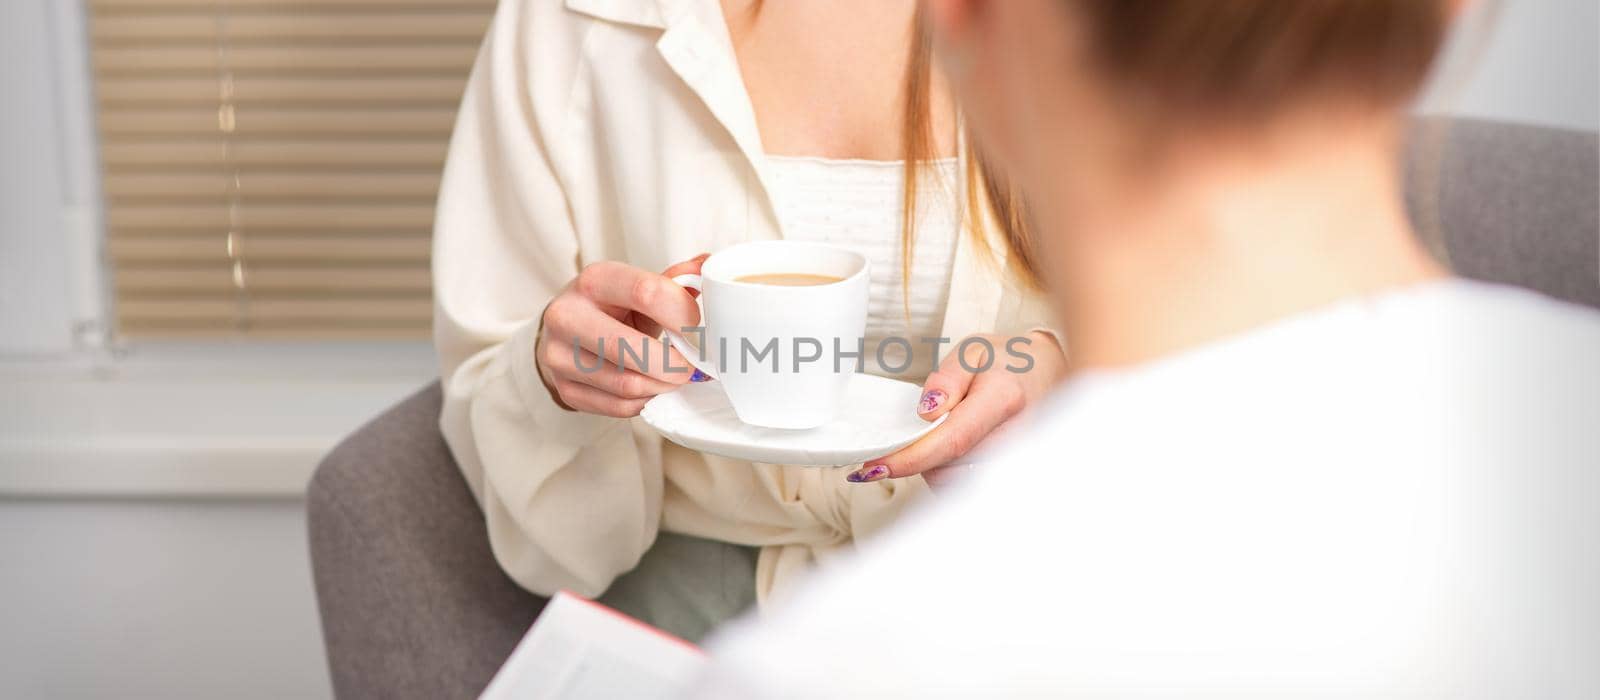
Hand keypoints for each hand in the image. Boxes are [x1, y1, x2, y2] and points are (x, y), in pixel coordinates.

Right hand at [536, 255, 709, 416]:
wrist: (564, 332)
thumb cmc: (609, 307)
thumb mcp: (636, 287)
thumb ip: (672, 280)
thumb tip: (706, 264)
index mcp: (593, 280)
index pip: (646, 292)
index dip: (681, 313)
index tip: (696, 327)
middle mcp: (568, 316)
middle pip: (630, 347)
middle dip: (674, 363)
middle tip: (693, 367)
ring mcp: (560, 356)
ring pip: (627, 383)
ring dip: (662, 386)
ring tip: (676, 378)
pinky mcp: (565, 389)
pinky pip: (618, 406)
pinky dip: (646, 400)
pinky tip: (654, 389)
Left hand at [846, 331, 1065, 486]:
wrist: (1050, 375)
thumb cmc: (1008, 362)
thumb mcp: (972, 352)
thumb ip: (947, 379)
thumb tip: (926, 413)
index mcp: (1004, 399)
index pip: (951, 441)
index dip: (909, 459)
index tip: (871, 467)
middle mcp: (1018, 437)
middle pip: (949, 470)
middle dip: (918, 460)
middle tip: (907, 439)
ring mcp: (1020, 461)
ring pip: (957, 485)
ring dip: (934, 469)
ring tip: (937, 439)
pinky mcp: (1014, 476)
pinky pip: (969, 489)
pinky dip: (950, 476)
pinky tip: (950, 455)